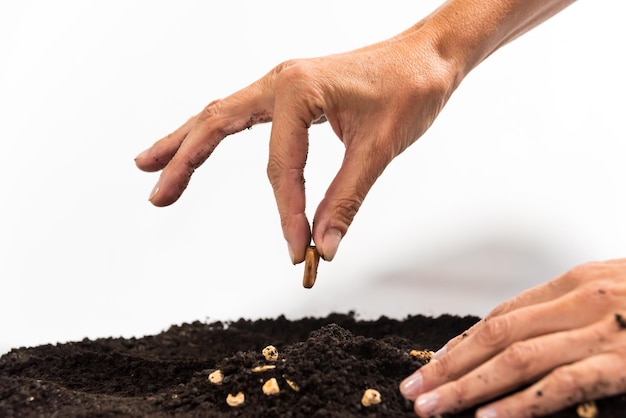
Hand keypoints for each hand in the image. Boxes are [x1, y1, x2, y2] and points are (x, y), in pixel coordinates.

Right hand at [134, 26, 459, 263]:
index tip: (296, 249)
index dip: (287, 213)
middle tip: (157, 196)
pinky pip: (243, 114)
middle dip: (184, 162)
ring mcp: (283, 85)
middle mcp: (281, 81)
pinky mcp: (292, 93)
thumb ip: (346, 200)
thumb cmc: (410, 89)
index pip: (280, 166)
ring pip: (221, 115)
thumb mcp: (379, 149)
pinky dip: (215, 132)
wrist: (431, 57)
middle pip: (216, 124)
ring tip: (153, 166)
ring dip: (187, 142)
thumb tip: (323, 248)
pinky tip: (200, 146)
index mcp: (298, 90)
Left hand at [400, 259, 625, 416]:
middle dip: (449, 365)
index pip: (501, 316)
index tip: (432, 363)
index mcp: (575, 283)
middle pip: (496, 336)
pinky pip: (562, 385)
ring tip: (432, 406)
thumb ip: (569, 310)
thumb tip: (523, 332)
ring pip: (516, 359)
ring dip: (468, 386)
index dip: (462, 341)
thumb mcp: (613, 291)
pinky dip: (520, 404)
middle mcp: (581, 301)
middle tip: (414, 388)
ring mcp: (603, 331)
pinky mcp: (625, 362)